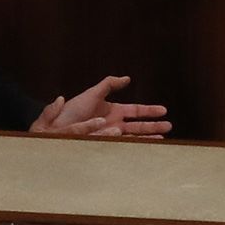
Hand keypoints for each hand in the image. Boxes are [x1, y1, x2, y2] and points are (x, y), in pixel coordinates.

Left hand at [31, 73, 173, 138]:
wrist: (54, 128)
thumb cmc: (71, 110)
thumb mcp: (91, 94)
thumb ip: (109, 84)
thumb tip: (127, 78)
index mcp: (112, 110)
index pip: (136, 110)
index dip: (149, 110)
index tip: (164, 110)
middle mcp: (113, 123)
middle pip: (138, 125)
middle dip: (154, 126)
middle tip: (169, 127)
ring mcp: (109, 135)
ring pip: (133, 136)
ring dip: (148, 137)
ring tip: (163, 139)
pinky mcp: (104, 144)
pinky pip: (122, 146)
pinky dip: (134, 146)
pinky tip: (144, 146)